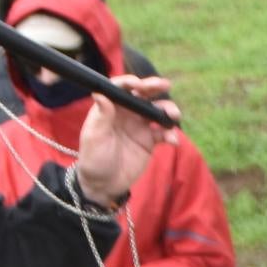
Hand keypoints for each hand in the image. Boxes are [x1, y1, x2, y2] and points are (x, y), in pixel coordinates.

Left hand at [69, 75, 178, 208]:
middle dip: (154, 88)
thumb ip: (101, 115)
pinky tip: (173, 141)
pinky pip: (164, 133)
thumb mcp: (94, 137)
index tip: (138, 84)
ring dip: (168, 110)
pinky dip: (171, 134)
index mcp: (110, 108)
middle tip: (165, 84)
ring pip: (157, 111)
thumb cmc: (93, 159)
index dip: (130, 82)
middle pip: (142, 95)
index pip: (120, 89)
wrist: (104, 184)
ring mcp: (140, 126)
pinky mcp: (150, 141)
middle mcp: (126, 113)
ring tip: (173, 116)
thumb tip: (100, 92)